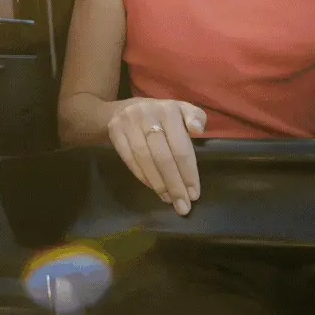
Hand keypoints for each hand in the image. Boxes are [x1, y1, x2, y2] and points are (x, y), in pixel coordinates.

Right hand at [106, 97, 207, 214]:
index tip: (194, 193)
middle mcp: (148, 115)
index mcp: (170, 110)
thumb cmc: (161, 114)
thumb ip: (195, 117)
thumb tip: (198, 130)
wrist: (124, 109)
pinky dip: (142, 176)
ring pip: (145, 160)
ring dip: (158, 183)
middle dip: (175, 184)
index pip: (181, 146)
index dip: (188, 172)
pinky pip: (129, 160)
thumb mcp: (182, 109)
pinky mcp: (115, 132)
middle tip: (183, 205)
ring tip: (169, 200)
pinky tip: (153, 188)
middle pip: (163, 156)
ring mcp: (129, 124)